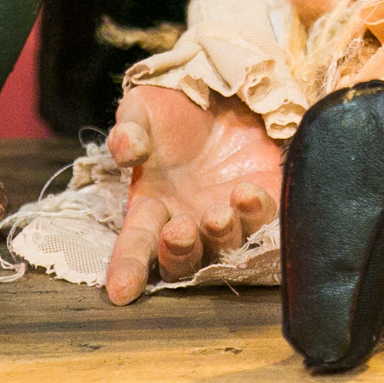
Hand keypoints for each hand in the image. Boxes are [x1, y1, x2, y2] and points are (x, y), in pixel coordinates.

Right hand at [104, 86, 282, 303]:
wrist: (225, 90)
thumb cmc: (175, 110)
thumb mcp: (143, 111)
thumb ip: (129, 131)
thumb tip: (127, 152)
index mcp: (152, 208)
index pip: (135, 246)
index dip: (127, 269)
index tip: (119, 292)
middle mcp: (187, 223)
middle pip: (181, 259)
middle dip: (180, 253)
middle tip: (181, 231)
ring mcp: (226, 219)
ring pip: (224, 248)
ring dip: (221, 236)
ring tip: (219, 214)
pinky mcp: (263, 205)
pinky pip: (263, 223)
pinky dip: (257, 215)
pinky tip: (249, 193)